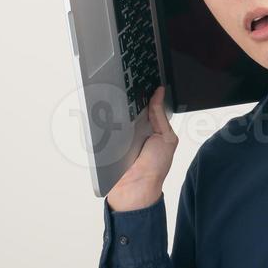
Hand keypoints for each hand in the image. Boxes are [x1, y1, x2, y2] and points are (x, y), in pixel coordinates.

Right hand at [105, 85, 177, 211]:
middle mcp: (132, 129)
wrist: (136, 189)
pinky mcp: (104, 140)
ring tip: (112, 94)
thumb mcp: (166, 138)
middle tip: (124, 83)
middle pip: (126, 106)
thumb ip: (160, 117)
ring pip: (112, 114)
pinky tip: (102, 111)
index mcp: (149, 127)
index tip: (138, 77)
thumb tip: (159, 93)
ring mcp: (117, 134)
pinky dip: (101, 120)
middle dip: (125, 96)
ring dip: (111, 106)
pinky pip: (101, 126)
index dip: (142, 92)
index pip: (143, 104)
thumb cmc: (154, 168)